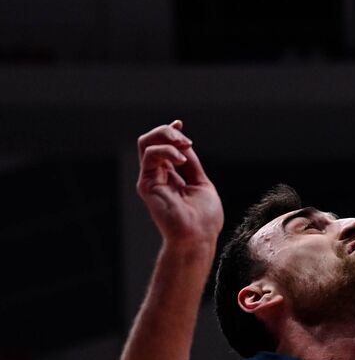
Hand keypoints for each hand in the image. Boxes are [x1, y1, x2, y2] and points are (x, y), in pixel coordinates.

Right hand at [135, 120, 223, 249]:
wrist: (199, 237)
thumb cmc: (204, 217)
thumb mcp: (200, 183)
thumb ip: (191, 164)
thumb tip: (185, 144)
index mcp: (170, 175)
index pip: (161, 146)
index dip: (169, 131)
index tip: (180, 122)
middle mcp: (157, 176)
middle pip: (150, 141)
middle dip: (167, 131)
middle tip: (186, 139)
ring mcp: (150, 180)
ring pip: (146, 144)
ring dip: (167, 136)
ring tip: (185, 145)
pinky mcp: (147, 185)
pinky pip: (150, 157)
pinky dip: (167, 151)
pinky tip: (182, 159)